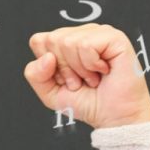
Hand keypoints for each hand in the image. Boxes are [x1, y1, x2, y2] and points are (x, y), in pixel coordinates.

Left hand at [24, 24, 149, 129]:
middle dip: (64, 68)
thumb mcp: (50, 92)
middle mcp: (82, 33)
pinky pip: (86, 45)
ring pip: (68, 42)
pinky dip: (91, 65)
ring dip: (79, 69)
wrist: (114, 117)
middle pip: (52, 39)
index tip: (66, 79)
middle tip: (81, 80)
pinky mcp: (114, 37)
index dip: (48, 66)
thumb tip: (47, 57)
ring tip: (92, 78)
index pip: (39, 40)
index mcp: (67, 42)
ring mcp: (99, 33)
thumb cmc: (87, 103)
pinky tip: (103, 70)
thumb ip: (35, 75)